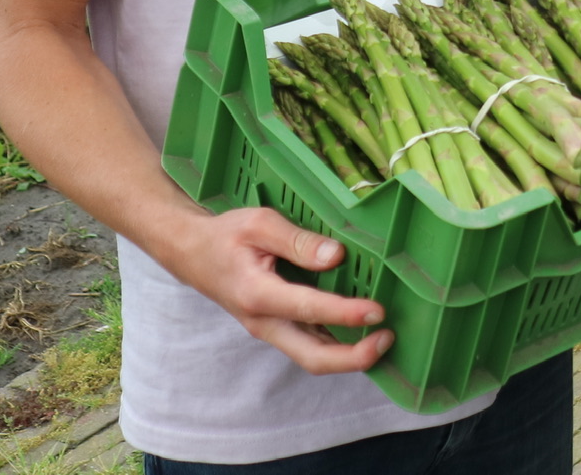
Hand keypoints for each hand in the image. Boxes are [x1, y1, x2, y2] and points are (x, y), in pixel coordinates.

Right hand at [162, 207, 390, 374]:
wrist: (192, 254)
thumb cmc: (225, 236)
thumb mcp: (259, 224)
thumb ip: (299, 241)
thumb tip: (336, 256)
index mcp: (257, 294)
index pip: (308, 309)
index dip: (346, 313)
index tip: (378, 311)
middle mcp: (263, 321)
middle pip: (312, 356)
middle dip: (353, 357)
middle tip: (388, 339)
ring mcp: (269, 329)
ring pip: (312, 357)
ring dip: (349, 356)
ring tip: (384, 340)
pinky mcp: (276, 328)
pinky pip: (309, 345)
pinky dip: (337, 346)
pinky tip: (362, 334)